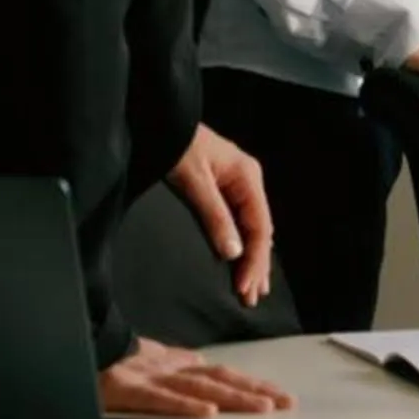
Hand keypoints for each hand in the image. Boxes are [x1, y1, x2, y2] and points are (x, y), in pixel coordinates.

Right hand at [98, 336, 292, 418]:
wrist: (73, 346)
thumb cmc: (108, 359)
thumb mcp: (148, 362)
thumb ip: (175, 364)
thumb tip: (201, 367)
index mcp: (175, 364)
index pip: (222, 373)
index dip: (251, 384)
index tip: (280, 396)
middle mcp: (169, 369)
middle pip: (220, 378)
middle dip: (256, 391)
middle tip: (287, 403)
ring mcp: (150, 378)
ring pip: (200, 387)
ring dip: (234, 397)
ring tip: (263, 407)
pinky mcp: (127, 390)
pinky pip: (159, 399)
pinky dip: (185, 405)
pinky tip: (208, 413)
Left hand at [166, 124, 273, 308]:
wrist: (159, 120)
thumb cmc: (175, 146)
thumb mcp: (193, 181)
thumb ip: (214, 216)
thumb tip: (232, 252)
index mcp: (247, 177)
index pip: (259, 228)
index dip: (254, 260)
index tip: (243, 287)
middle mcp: (247, 182)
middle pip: (260, 231)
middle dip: (257, 265)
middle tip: (251, 298)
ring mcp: (236, 185)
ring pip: (251, 228)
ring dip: (251, 258)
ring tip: (252, 288)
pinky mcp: (221, 189)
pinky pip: (239, 223)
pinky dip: (241, 245)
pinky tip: (242, 260)